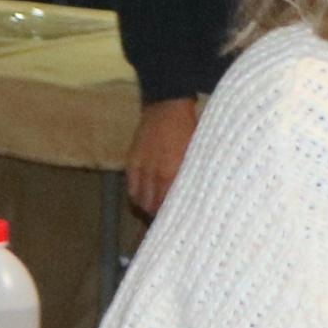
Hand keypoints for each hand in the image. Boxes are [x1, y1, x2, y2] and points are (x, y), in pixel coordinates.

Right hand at [125, 97, 200, 216]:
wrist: (167, 106)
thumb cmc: (188, 129)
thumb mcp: (196, 153)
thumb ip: (194, 173)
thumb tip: (196, 193)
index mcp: (174, 171)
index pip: (169, 202)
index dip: (173, 214)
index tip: (180, 220)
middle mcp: (156, 172)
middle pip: (152, 204)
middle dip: (158, 214)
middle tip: (167, 220)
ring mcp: (142, 166)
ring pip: (139, 198)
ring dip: (146, 207)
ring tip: (154, 212)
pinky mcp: (132, 160)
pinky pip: (130, 186)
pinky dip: (135, 195)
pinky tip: (142, 200)